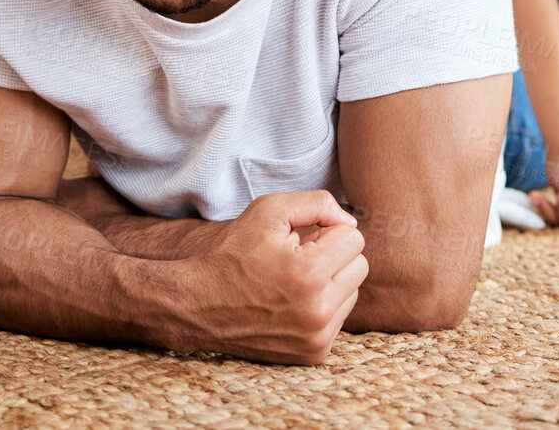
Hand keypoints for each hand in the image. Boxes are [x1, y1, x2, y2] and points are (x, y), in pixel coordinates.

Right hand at [175, 191, 366, 364]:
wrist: (199, 305)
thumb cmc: (235, 252)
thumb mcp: (270, 210)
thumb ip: (319, 204)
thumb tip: (351, 224)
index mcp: (310, 274)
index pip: (355, 238)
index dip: (326, 232)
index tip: (298, 241)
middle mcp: (318, 311)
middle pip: (360, 266)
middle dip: (333, 257)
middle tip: (297, 260)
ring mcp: (317, 338)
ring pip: (353, 293)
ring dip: (331, 283)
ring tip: (294, 282)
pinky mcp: (314, 354)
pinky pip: (340, 319)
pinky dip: (323, 308)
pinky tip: (293, 304)